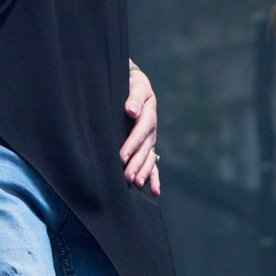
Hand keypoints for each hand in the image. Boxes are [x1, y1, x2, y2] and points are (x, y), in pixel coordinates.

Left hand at [121, 64, 159, 192]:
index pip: (140, 133)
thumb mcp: (136, 86)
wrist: (137, 85)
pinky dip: (154, 177)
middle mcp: (151, 130)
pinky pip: (153, 164)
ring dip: (143, 172)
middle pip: (145, 150)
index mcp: (148, 115)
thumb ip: (134, 97)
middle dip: (136, 164)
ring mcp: (151, 140)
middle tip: (128, 177)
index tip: (121, 157)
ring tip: (137, 184)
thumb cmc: (133, 85)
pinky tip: (154, 191)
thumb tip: (132, 110)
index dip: (131, 145)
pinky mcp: (148, 146)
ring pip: (148, 159)